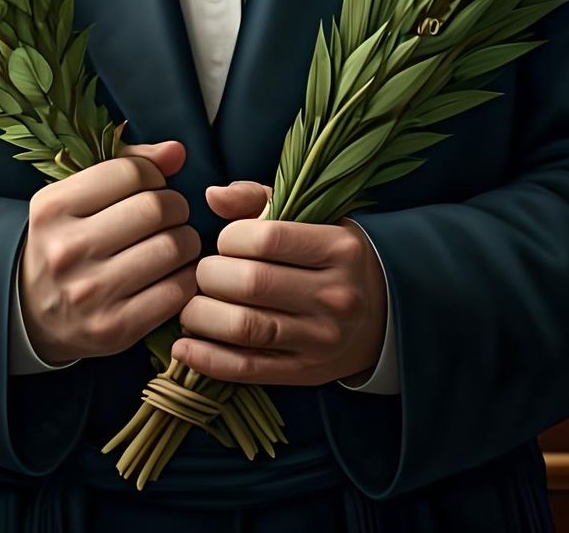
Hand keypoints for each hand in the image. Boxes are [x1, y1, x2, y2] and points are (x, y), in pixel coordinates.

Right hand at [18, 138, 200, 364]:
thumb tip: (177, 152)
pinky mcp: (115, 328)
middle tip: (172, 215)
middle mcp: (67, 249)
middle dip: (176, 206)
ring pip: (173, 247)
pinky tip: (175, 273)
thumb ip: (127, 164)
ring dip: (187, 240)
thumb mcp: (76, 197)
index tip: (151, 188)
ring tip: (177, 242)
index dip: (154, 175)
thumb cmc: (65, 242)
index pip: (131, 171)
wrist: (34, 315)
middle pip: (156, 208)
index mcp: (53, 208)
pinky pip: (177, 291)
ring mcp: (90, 293)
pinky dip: (187, 276)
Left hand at [172, 178, 387, 386]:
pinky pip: (249, 368)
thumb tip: (211, 195)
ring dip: (203, 317)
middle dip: (210, 276)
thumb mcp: (310, 218)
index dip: (230, 237)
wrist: (384, 312)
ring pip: (246, 328)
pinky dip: (209, 360)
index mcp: (338, 248)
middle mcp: (335, 295)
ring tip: (191, 307)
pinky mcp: (306, 372)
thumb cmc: (332, 256)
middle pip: (251, 283)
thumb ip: (258, 200)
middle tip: (203, 274)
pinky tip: (184, 347)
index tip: (225, 242)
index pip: (267, 238)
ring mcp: (322, 339)